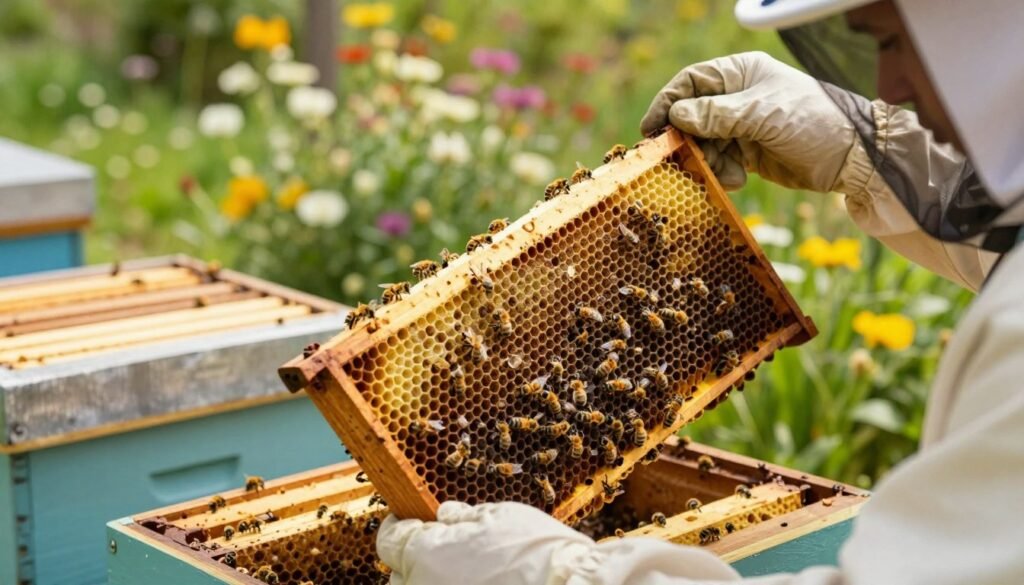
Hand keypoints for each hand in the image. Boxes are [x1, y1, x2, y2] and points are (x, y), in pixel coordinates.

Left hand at [376, 501, 597, 584]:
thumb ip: (463, 517)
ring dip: (432, 583)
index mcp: (423, 555)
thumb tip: (446, 516)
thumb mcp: (498, 516)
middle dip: (416, 561)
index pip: (389, 540)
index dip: (401, 526)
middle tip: (447, 550)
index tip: (411, 522)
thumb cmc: (536, 552)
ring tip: (466, 576)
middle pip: (399, 575)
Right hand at [640, 51, 862, 192]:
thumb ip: (717, 115)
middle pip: (691, 116)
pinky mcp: (746, 152)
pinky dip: (721, 173)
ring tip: (723, 173)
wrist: (850, 157)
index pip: (691, 83)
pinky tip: (738, 180)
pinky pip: (718, 161)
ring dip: (706, 161)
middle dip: (686, 139)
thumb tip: (676, 116)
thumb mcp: (763, 115)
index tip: (652, 129)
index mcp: (740, 73)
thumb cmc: (812, 122)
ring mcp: (741, 125)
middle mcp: (737, 96)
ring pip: (702, 142)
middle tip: (679, 160)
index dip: (668, 104)